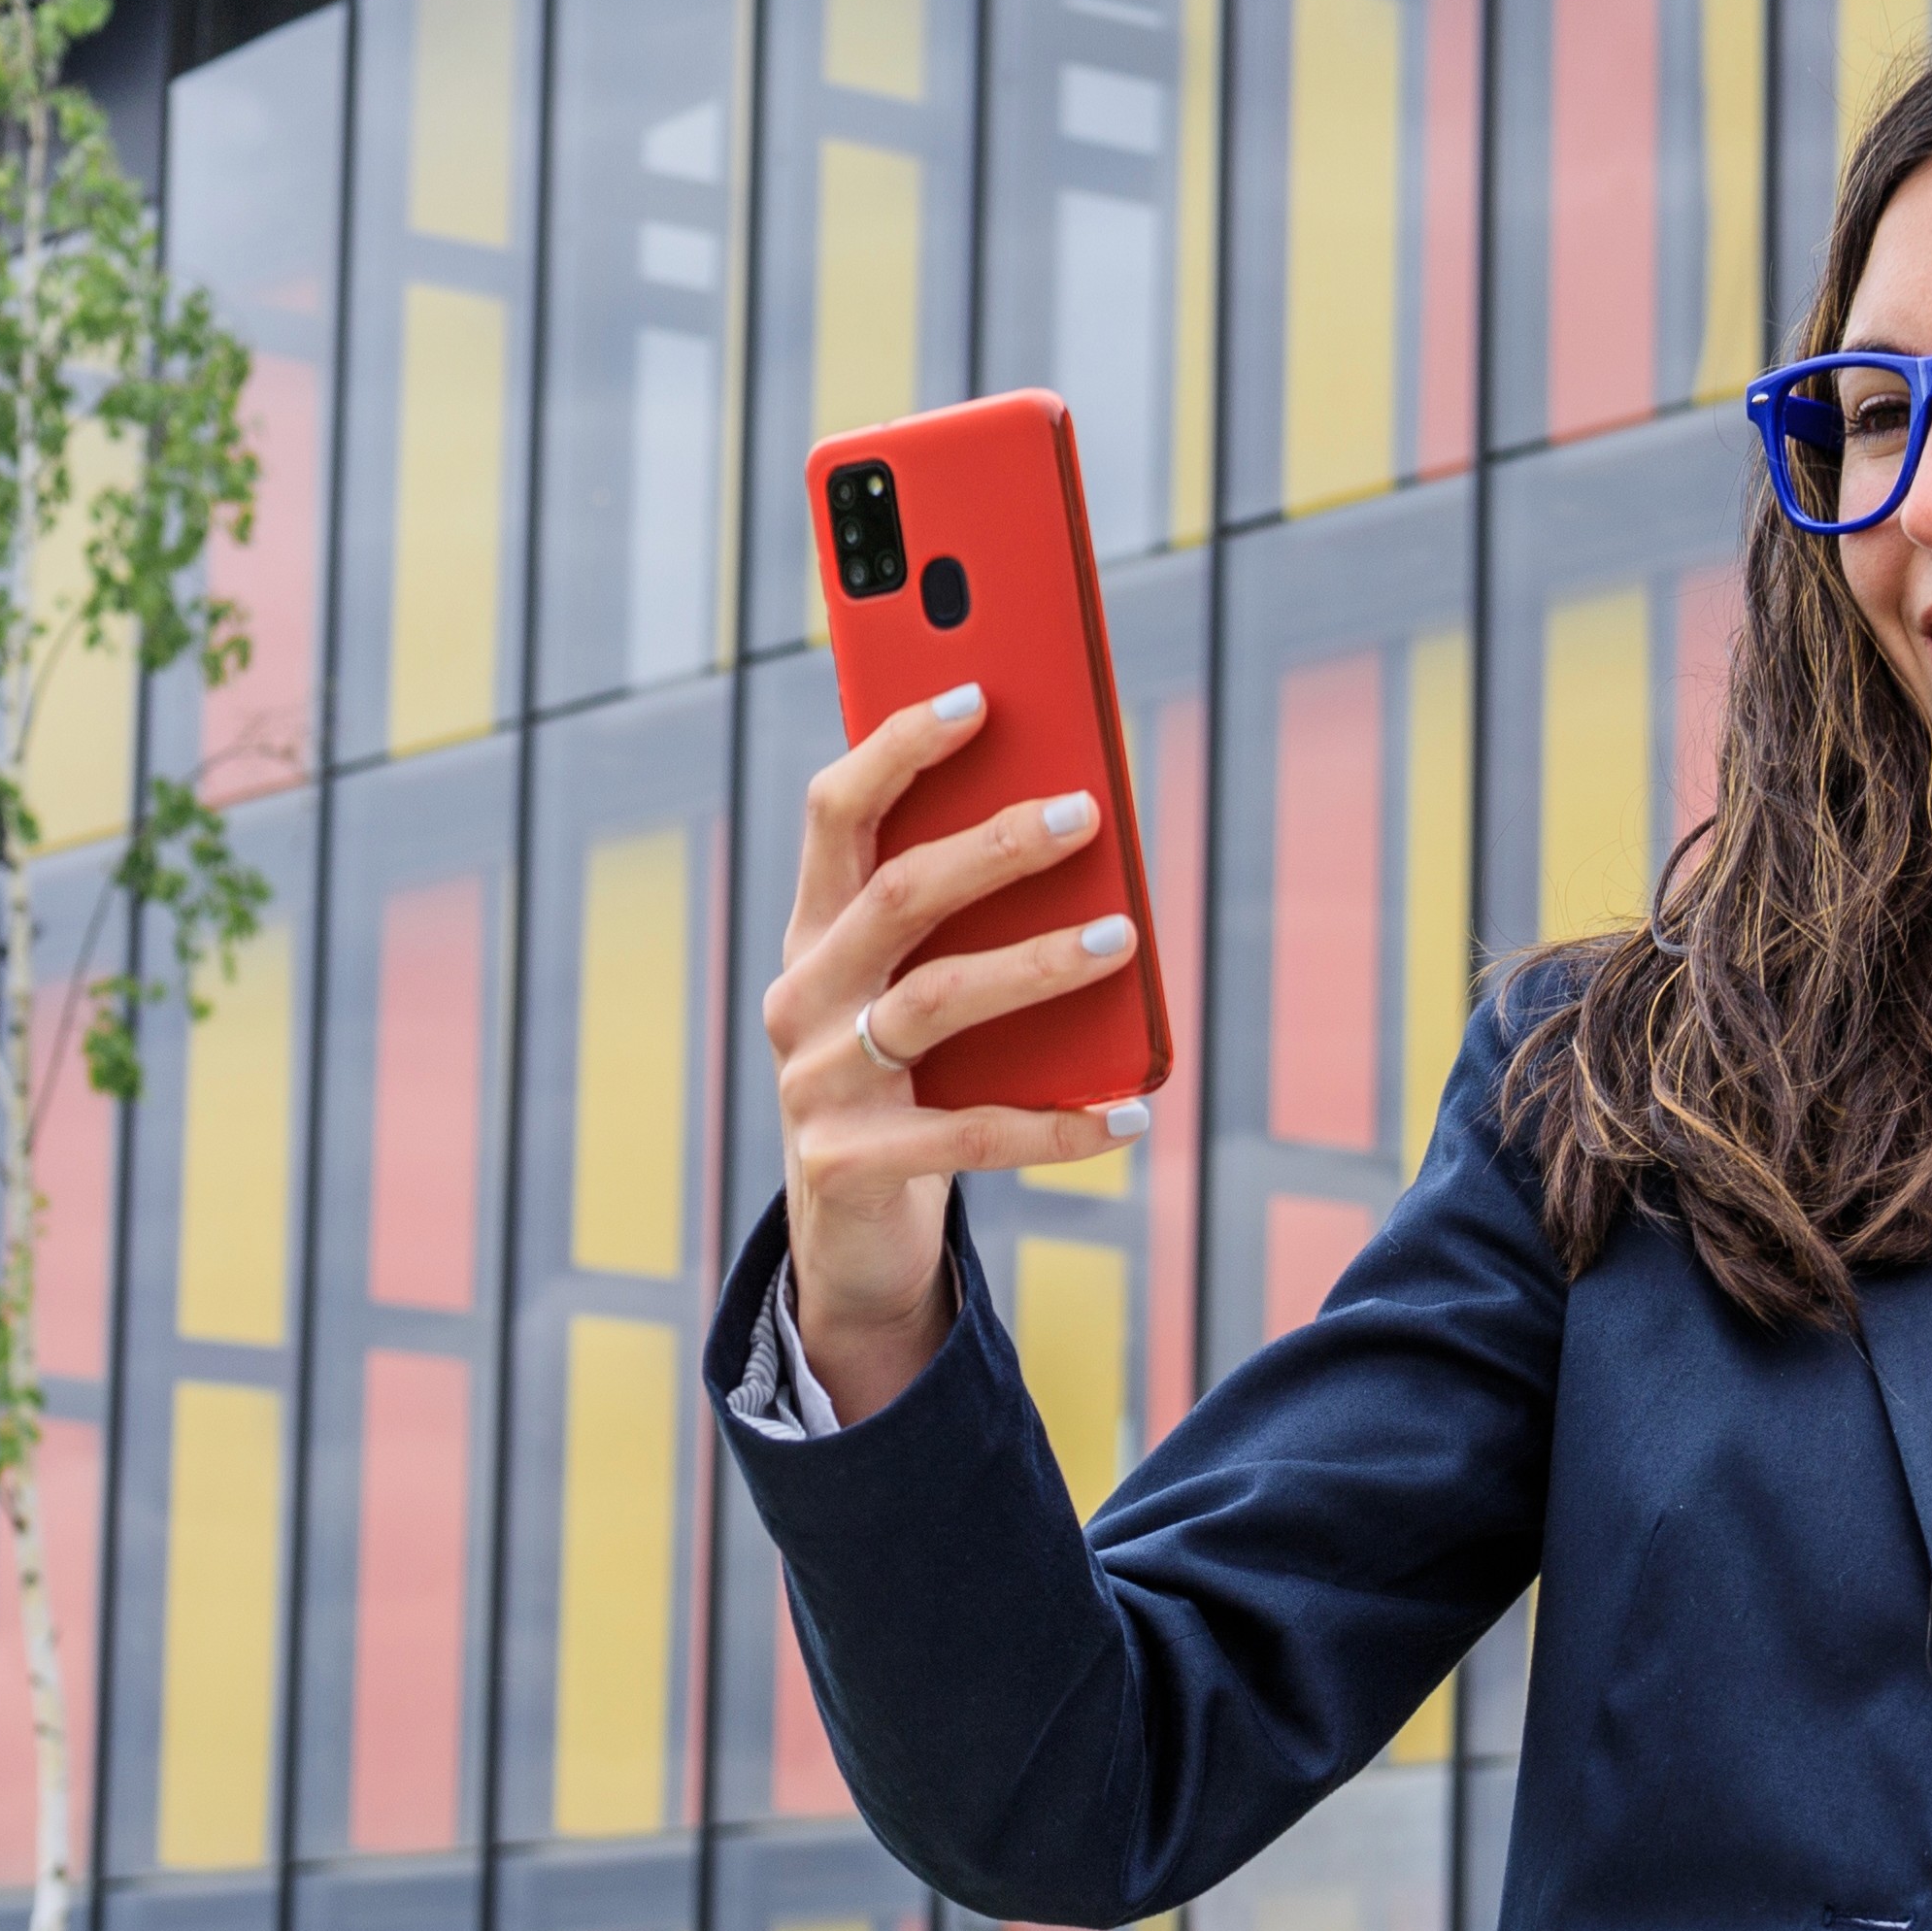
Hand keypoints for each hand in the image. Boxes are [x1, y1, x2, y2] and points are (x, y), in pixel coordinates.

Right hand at [763, 682, 1149, 1420]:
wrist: (848, 1236)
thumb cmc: (908, 1082)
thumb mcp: (915, 990)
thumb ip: (963, 923)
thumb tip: (1081, 831)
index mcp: (815, 933)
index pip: (836, 814)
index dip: (899, 748)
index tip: (979, 695)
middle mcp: (803, 997)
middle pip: (894, 895)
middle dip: (992, 844)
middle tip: (1084, 813)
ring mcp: (816, 1083)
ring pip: (934, 1002)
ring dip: (1035, 964)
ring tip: (1123, 939)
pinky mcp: (847, 1164)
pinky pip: (970, 1134)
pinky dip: (1058, 1123)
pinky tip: (1128, 1112)